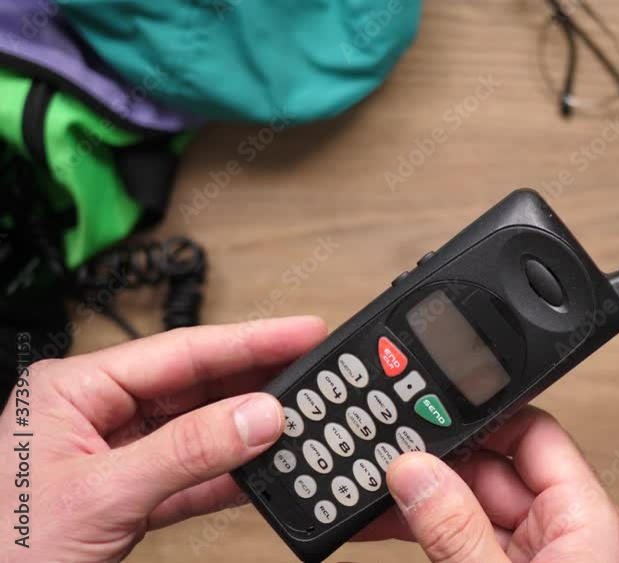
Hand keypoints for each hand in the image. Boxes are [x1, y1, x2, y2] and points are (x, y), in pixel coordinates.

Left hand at [0, 317, 328, 561]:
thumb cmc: (1, 549)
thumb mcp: (100, 494)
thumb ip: (186, 451)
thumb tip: (256, 416)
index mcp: (74, 389)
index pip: (180, 353)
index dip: (248, 342)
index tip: (302, 333)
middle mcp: (95, 415)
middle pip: (195, 386)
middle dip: (255, 382)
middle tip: (315, 372)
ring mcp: (113, 457)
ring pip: (198, 431)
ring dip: (247, 432)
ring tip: (300, 418)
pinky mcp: (127, 497)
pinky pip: (191, 476)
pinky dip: (228, 477)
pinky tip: (263, 469)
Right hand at [359, 406, 618, 562]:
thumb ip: (458, 533)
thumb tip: (417, 472)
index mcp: (589, 522)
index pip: (534, 434)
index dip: (479, 413)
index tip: (427, 404)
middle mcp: (569, 535)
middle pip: (493, 468)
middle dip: (437, 462)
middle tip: (384, 451)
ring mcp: (540, 560)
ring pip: (473, 507)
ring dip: (423, 500)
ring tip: (371, 488)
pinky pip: (467, 541)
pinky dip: (430, 533)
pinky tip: (386, 524)